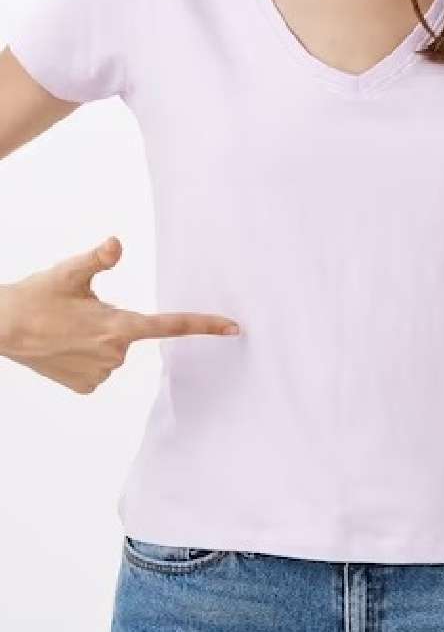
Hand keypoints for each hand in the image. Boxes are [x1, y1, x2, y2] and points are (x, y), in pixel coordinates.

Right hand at [0, 235, 242, 393]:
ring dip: (96, 338)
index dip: (204, 325)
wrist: (1, 329)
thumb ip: (99, 259)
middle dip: (111, 320)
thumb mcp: (70, 272)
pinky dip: (85, 356)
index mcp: (119, 325)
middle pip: (129, 332)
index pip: (170, 325)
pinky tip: (62, 347)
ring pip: (112, 350)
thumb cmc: (37, 296)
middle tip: (76, 312)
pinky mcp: (86, 387)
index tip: (234, 328)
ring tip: (64, 328)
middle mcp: (114, 354)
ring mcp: (101, 374)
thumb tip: (117, 243)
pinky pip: (98, 367)